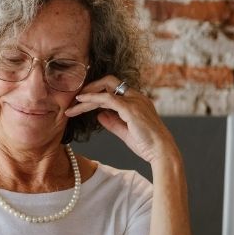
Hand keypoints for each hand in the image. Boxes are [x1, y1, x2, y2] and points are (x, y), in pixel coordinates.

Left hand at [64, 76, 178, 164]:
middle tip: (74, 99)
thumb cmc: (147, 144)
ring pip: (104, 90)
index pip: (114, 88)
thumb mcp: (125, 132)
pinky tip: (80, 102)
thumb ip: (112, 122)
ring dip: (86, 97)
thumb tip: (99, 115)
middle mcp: (136, 97)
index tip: (82, 100)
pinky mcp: (130, 109)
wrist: (162, 152)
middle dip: (90, 88)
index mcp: (137, 101)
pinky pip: (107, 98)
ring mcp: (134, 101)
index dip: (97, 91)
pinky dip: (92, 98)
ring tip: (71, 106)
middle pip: (109, 82)